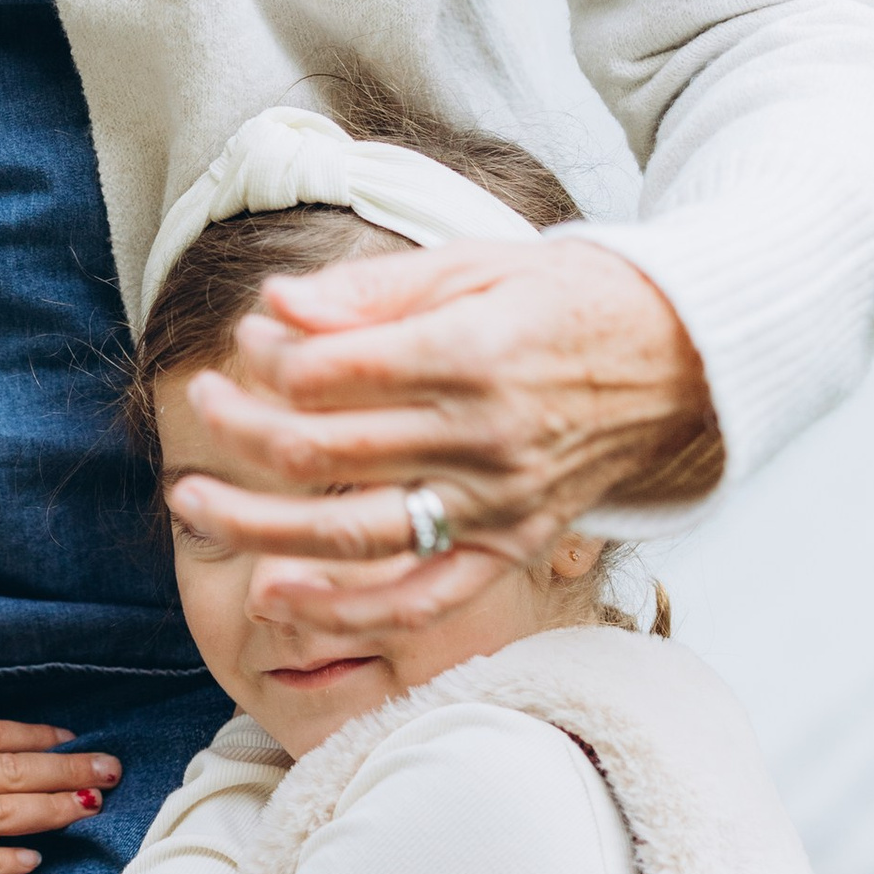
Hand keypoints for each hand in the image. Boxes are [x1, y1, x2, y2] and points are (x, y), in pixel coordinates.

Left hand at [164, 239, 722, 633]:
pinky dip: (346, 607)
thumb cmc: (564, 299)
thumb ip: (367, 290)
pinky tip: (278, 597)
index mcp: (472, 354)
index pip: (334, 374)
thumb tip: (274, 309)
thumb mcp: (472, 265)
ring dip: (260, 525)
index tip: (244, 342)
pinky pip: (421, 596)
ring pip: (356, 533)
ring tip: (193, 505)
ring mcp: (499, 502)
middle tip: (200, 403)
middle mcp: (484, 438)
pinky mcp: (512, 545)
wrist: (681, 360)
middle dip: (243, 428)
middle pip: (328, 450)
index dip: (270, 360)